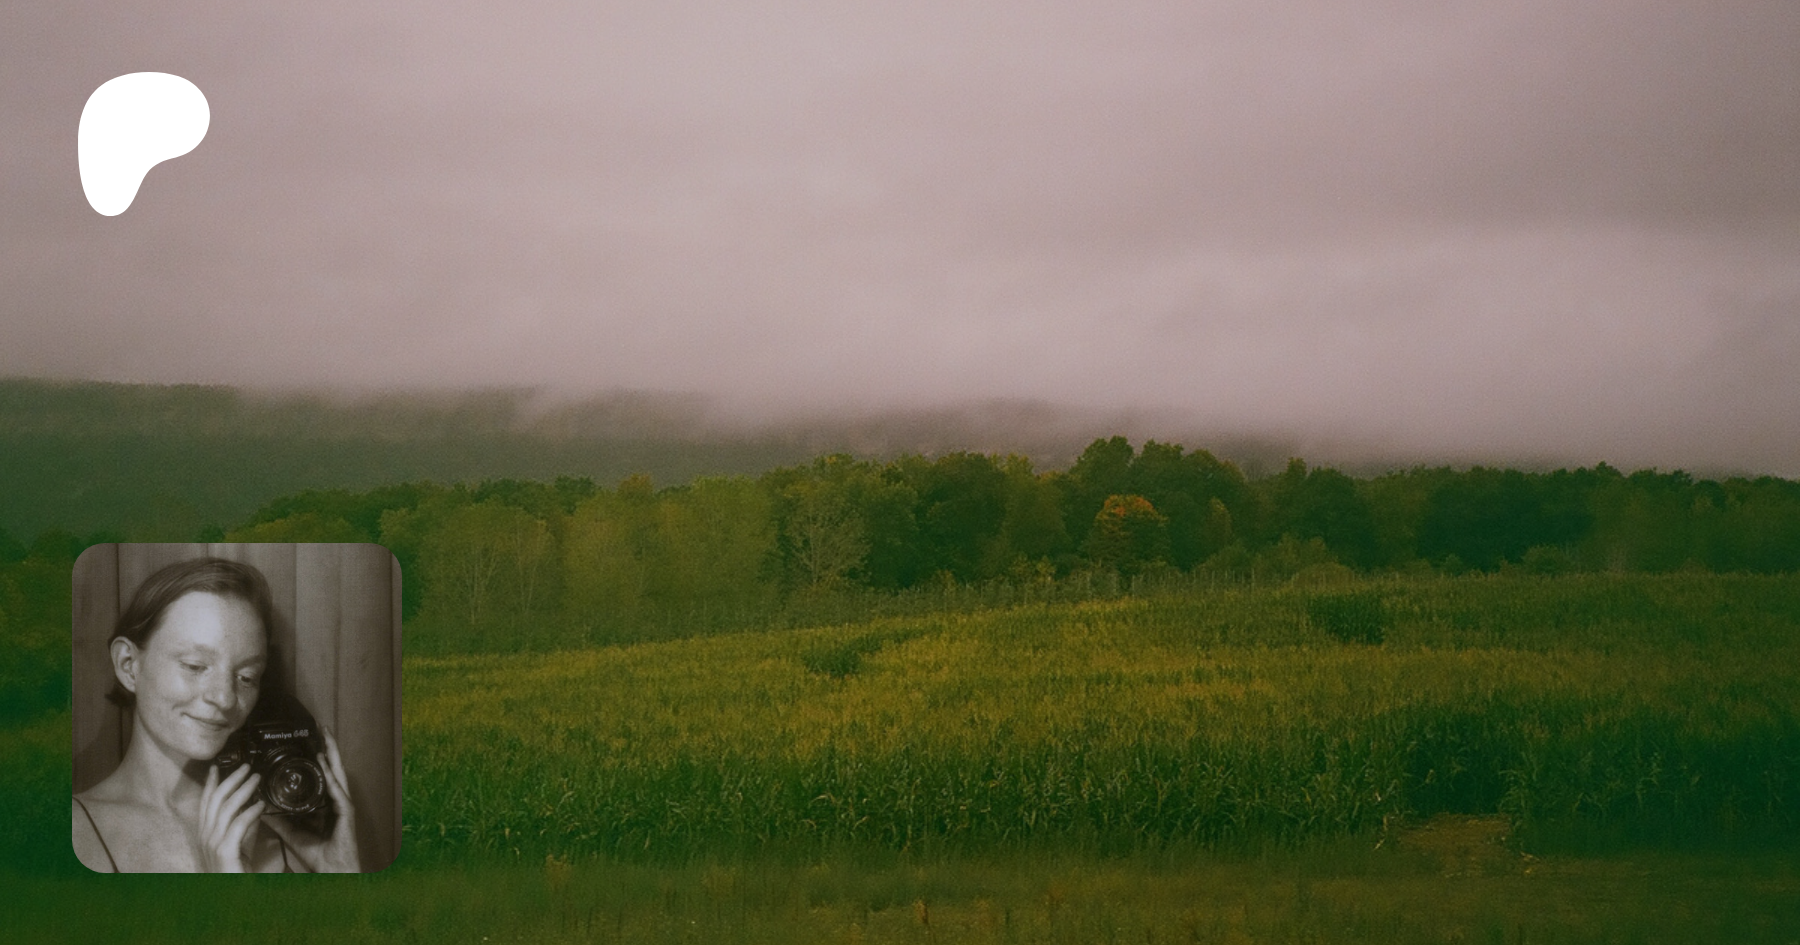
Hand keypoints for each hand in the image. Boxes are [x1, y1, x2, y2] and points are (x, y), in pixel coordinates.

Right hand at [197, 764, 263, 872]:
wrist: (227, 896)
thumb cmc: (233, 872)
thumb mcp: (237, 845)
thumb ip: (241, 828)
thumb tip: (252, 808)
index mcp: (205, 834)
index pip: (205, 803)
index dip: (210, 784)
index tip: (216, 767)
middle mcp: (205, 837)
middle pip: (215, 800)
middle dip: (230, 780)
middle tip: (246, 767)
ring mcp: (213, 844)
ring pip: (226, 808)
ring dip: (243, 790)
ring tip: (257, 779)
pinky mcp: (225, 852)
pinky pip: (238, 825)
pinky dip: (250, 811)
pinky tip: (261, 804)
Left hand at [268, 726, 362, 872]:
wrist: (331, 870)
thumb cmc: (318, 854)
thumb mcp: (292, 833)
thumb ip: (279, 820)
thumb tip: (261, 809)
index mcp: (326, 804)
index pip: (322, 776)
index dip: (317, 759)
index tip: (309, 743)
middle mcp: (336, 800)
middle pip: (331, 768)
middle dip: (327, 748)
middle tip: (320, 729)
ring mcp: (343, 803)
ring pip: (337, 772)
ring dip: (331, 753)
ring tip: (324, 737)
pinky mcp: (346, 810)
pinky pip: (336, 788)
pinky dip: (329, 774)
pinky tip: (323, 761)